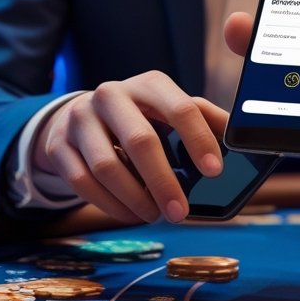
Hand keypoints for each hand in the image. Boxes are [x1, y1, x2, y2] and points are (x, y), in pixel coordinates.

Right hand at [33, 71, 226, 223]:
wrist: (77, 117)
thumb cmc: (139, 117)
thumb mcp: (169, 109)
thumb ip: (204, 119)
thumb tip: (241, 139)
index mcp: (148, 84)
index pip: (180, 107)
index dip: (199, 140)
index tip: (214, 171)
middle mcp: (111, 94)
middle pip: (141, 140)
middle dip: (164, 182)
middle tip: (181, 213)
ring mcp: (80, 118)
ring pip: (107, 166)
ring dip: (134, 199)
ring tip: (155, 215)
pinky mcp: (59, 144)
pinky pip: (82, 181)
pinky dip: (109, 204)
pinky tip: (130, 214)